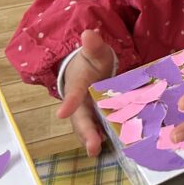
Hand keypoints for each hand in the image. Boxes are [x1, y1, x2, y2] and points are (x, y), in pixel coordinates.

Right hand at [56, 29, 115, 156]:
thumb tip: (89, 33)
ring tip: (99, 151)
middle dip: (86, 133)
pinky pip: (103, 130)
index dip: (68, 103)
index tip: (62, 112)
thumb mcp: (95, 53)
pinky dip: (109, 138)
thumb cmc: (92, 63)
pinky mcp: (101, 120)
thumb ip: (93, 46)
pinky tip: (121, 145)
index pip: (73, 93)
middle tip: (92, 146)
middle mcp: (81, 104)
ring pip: (90, 129)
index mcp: (78, 86)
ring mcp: (90, 114)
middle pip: (80, 120)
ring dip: (94, 140)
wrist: (91, 71)